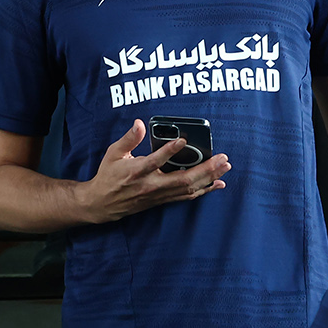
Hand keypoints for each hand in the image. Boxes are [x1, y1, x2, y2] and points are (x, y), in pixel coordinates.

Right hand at [79, 119, 230, 223]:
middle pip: (182, 179)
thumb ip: (128, 138)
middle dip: (205, 168)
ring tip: (225, 167)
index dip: (169, 150)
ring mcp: (158, 195)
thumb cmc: (108, 176)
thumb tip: (139, 123)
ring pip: (188, 189)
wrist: (101, 204)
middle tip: (222, 158)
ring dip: (209, 178)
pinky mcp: (162, 200)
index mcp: (137, 171)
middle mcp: (151, 185)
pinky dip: (204, 190)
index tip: (183, 139)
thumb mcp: (113, 153)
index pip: (156, 161)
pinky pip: (186, 196)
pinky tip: (218, 184)